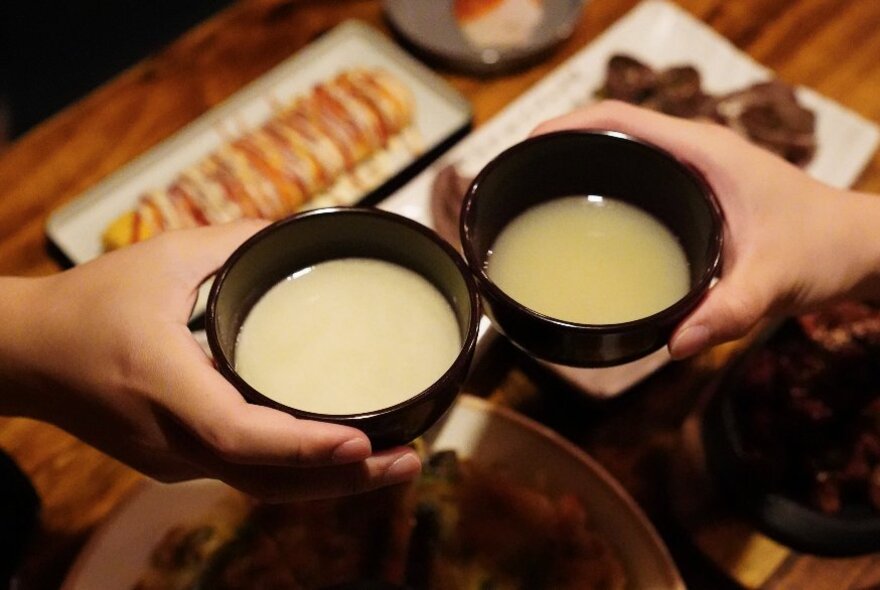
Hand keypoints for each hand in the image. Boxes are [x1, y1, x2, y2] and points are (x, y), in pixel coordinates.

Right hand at [0, 221, 420, 500]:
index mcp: (164, 383)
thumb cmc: (89, 303)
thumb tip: (300, 234)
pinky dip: (297, 472)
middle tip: (411, 459)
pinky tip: (339, 457)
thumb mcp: (166, 258)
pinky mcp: (175, 461)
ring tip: (393, 463)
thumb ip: (238, 242)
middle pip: (266, 479)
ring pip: (260, 487)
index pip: (238, 433)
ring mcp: (173, 459)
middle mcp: (171, 437)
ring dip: (329, 483)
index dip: (302, 446)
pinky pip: (245, 475)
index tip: (359, 443)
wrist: (24, 355)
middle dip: (344, 479)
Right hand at [532, 100, 879, 357]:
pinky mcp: (696, 193)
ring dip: (582, 172)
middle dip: (562, 152)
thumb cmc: (822, 248)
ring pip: (623, 158)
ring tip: (540, 203)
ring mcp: (694, 172)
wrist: (857, 248)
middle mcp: (693, 154)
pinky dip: (608, 194)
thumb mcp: (775, 281)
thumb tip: (673, 344)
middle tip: (521, 184)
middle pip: (610, 135)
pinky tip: (590, 229)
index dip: (566, 126)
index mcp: (702, 153)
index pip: (619, 120)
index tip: (526, 147)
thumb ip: (727, 311)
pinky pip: (640, 181)